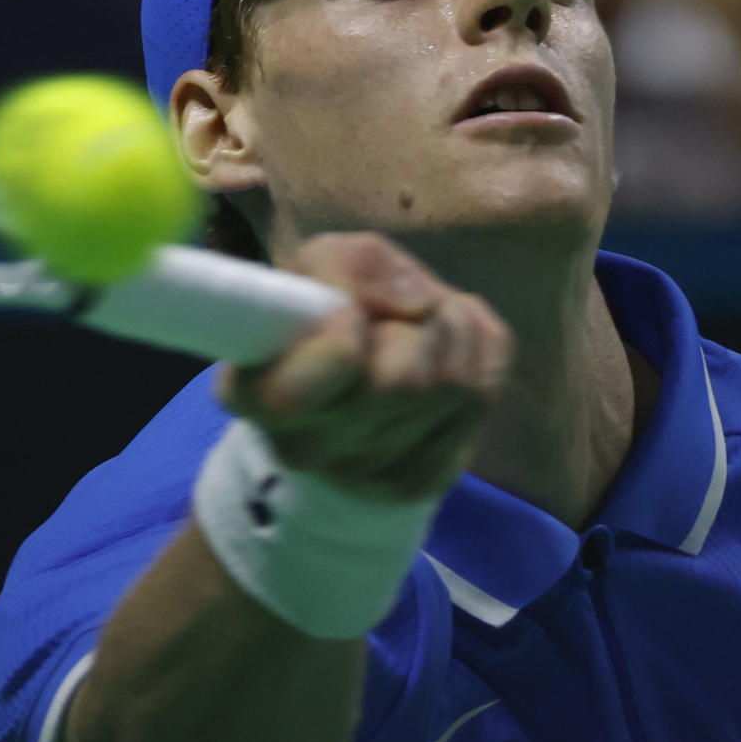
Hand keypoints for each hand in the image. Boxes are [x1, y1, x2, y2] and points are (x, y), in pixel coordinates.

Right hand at [218, 233, 512, 499]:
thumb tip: (416, 303)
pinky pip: (483, 395)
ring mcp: (369, 473)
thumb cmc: (324, 311)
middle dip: (412, 322)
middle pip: (399, 384)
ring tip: (423, 321)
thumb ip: (355, 264)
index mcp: (256, 396)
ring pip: (451, 387)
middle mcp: (305, 448)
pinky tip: (448, 350)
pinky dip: (476, 352)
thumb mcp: (321, 263)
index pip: (309, 388)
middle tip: (395, 310)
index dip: (345, 334)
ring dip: (449, 328)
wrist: (353, 370)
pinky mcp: (425, 478)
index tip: (348, 310)